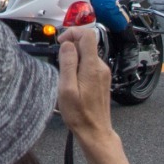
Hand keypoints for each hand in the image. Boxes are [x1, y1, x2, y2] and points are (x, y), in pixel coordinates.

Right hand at [55, 24, 112, 138]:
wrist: (95, 131)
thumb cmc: (79, 114)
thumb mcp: (66, 88)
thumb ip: (67, 63)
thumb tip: (67, 44)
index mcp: (92, 67)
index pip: (88, 35)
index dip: (73, 33)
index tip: (61, 42)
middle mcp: (101, 67)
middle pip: (87, 43)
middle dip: (71, 47)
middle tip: (60, 63)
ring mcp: (103, 73)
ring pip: (87, 54)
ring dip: (74, 58)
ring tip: (66, 77)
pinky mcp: (102, 79)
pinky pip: (89, 64)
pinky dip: (79, 67)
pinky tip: (73, 82)